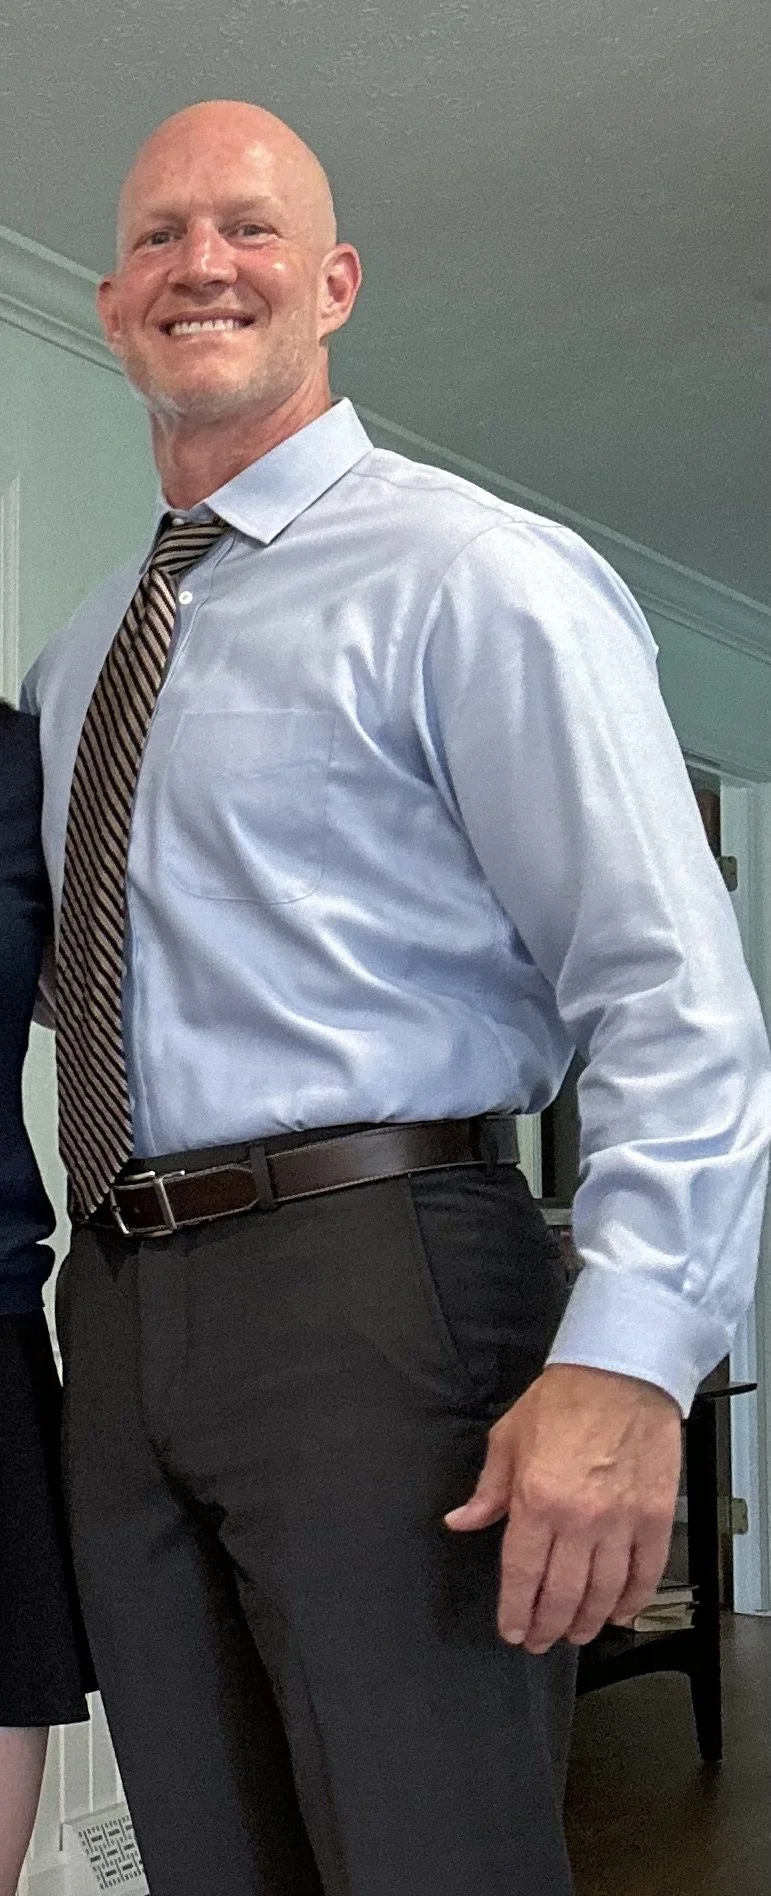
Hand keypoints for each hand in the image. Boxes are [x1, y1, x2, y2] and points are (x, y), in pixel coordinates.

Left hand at [444, 1363, 681, 1653]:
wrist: (621, 1372)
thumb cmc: (565, 1398)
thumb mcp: (508, 1438)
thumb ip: (487, 1489)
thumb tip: (461, 1520)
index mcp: (536, 1500)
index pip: (521, 1575)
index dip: (515, 1612)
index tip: (512, 1630)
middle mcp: (579, 1519)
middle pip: (562, 1595)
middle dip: (547, 1626)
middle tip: (540, 1640)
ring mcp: (621, 1522)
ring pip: (602, 1594)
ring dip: (587, 1622)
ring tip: (576, 1634)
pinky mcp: (654, 1517)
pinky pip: (645, 1574)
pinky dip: (632, 1601)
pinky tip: (619, 1612)